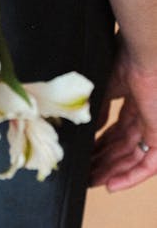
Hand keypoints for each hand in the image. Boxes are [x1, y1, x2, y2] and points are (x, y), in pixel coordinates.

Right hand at [90, 39, 156, 190]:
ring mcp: (154, 126)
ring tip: (93, 181)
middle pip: (124, 147)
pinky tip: (112, 184)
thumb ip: (100, 108)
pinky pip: (148, 164)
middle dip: (104, 161)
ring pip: (133, 158)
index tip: (87, 153)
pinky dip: (130, 176)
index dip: (102, 144)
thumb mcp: (106, 87)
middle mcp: (146, 116)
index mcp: (135, 101)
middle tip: (87, 173)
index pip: (119, 130)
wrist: (144, 54)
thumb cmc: (126, 60)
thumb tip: (91, 128)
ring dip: (113, 172)